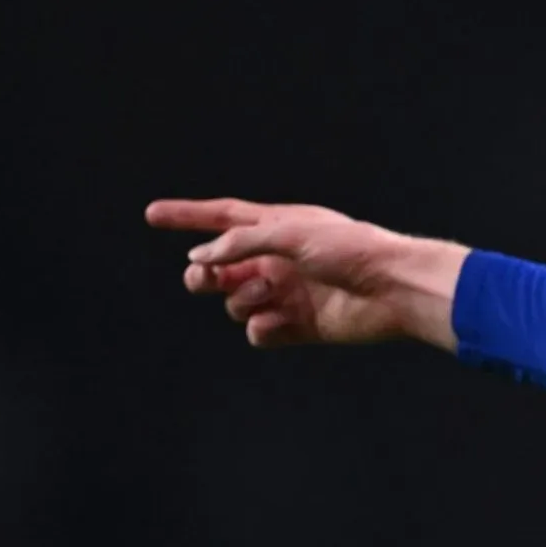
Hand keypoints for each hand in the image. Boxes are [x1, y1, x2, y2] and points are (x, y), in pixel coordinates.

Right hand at [145, 198, 468, 350]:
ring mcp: (286, 294)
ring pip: (235, 302)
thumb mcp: (291, 233)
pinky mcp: (299, 326)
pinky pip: (258, 332)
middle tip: (207, 279)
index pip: (222, 218)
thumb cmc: (350, 250)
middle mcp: (277, 260)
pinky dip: (261, 328)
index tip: (152, 214)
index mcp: (276, 228)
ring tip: (267, 292)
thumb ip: (241, 242)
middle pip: (218, 268)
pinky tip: (280, 322)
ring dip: (240, 299)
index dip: (187, 216)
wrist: (393, 289)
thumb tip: (200, 258)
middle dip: (203, 275)